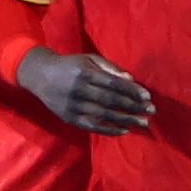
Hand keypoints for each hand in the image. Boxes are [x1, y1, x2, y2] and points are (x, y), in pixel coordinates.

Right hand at [16, 48, 150, 133]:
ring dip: (126, 120)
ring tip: (142, 123)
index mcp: (85, 72)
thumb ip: (110, 68)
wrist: (40, 75)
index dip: (132, 91)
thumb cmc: (70, 66)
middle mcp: (79, 89)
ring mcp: (73, 106)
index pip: (114, 84)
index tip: (147, 97)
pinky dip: (109, 130)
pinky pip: (92, 126)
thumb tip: (131, 79)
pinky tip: (124, 131)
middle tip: (151, 112)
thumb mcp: (88, 59)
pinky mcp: (69, 118)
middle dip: (133, 107)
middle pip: (111, 101)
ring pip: (104, 115)